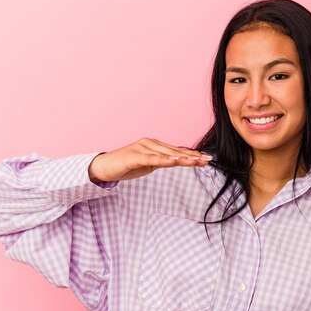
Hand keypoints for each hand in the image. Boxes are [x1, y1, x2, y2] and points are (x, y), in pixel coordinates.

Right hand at [88, 138, 212, 182]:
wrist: (103, 167)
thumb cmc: (126, 165)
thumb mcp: (148, 164)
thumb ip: (162, 162)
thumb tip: (177, 161)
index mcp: (154, 145)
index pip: (176, 151)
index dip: (192, 155)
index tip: (206, 159)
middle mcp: (150, 143)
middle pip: (174, 151)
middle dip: (192, 156)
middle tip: (207, 160)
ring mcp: (142, 148)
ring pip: (166, 154)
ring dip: (182, 158)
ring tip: (196, 161)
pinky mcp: (134, 156)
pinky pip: (151, 158)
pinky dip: (163, 160)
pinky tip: (174, 162)